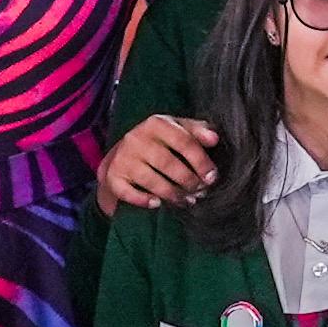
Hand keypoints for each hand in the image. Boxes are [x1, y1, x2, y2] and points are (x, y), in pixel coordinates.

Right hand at [96, 112, 219, 213]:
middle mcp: (136, 138)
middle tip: (200, 192)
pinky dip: (144, 200)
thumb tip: (214, 138)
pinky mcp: (113, 176)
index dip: (201, 161)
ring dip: (173, 194)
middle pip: (168, 163)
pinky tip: (158, 203)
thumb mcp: (177, 129)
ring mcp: (123, 158)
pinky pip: (129, 193)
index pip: (183, 141)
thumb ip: (197, 131)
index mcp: (156, 123)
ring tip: (186, 200)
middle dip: (188, 181)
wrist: (120, 154)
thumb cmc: (158, 142)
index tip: (212, 177)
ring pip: (152, 181)